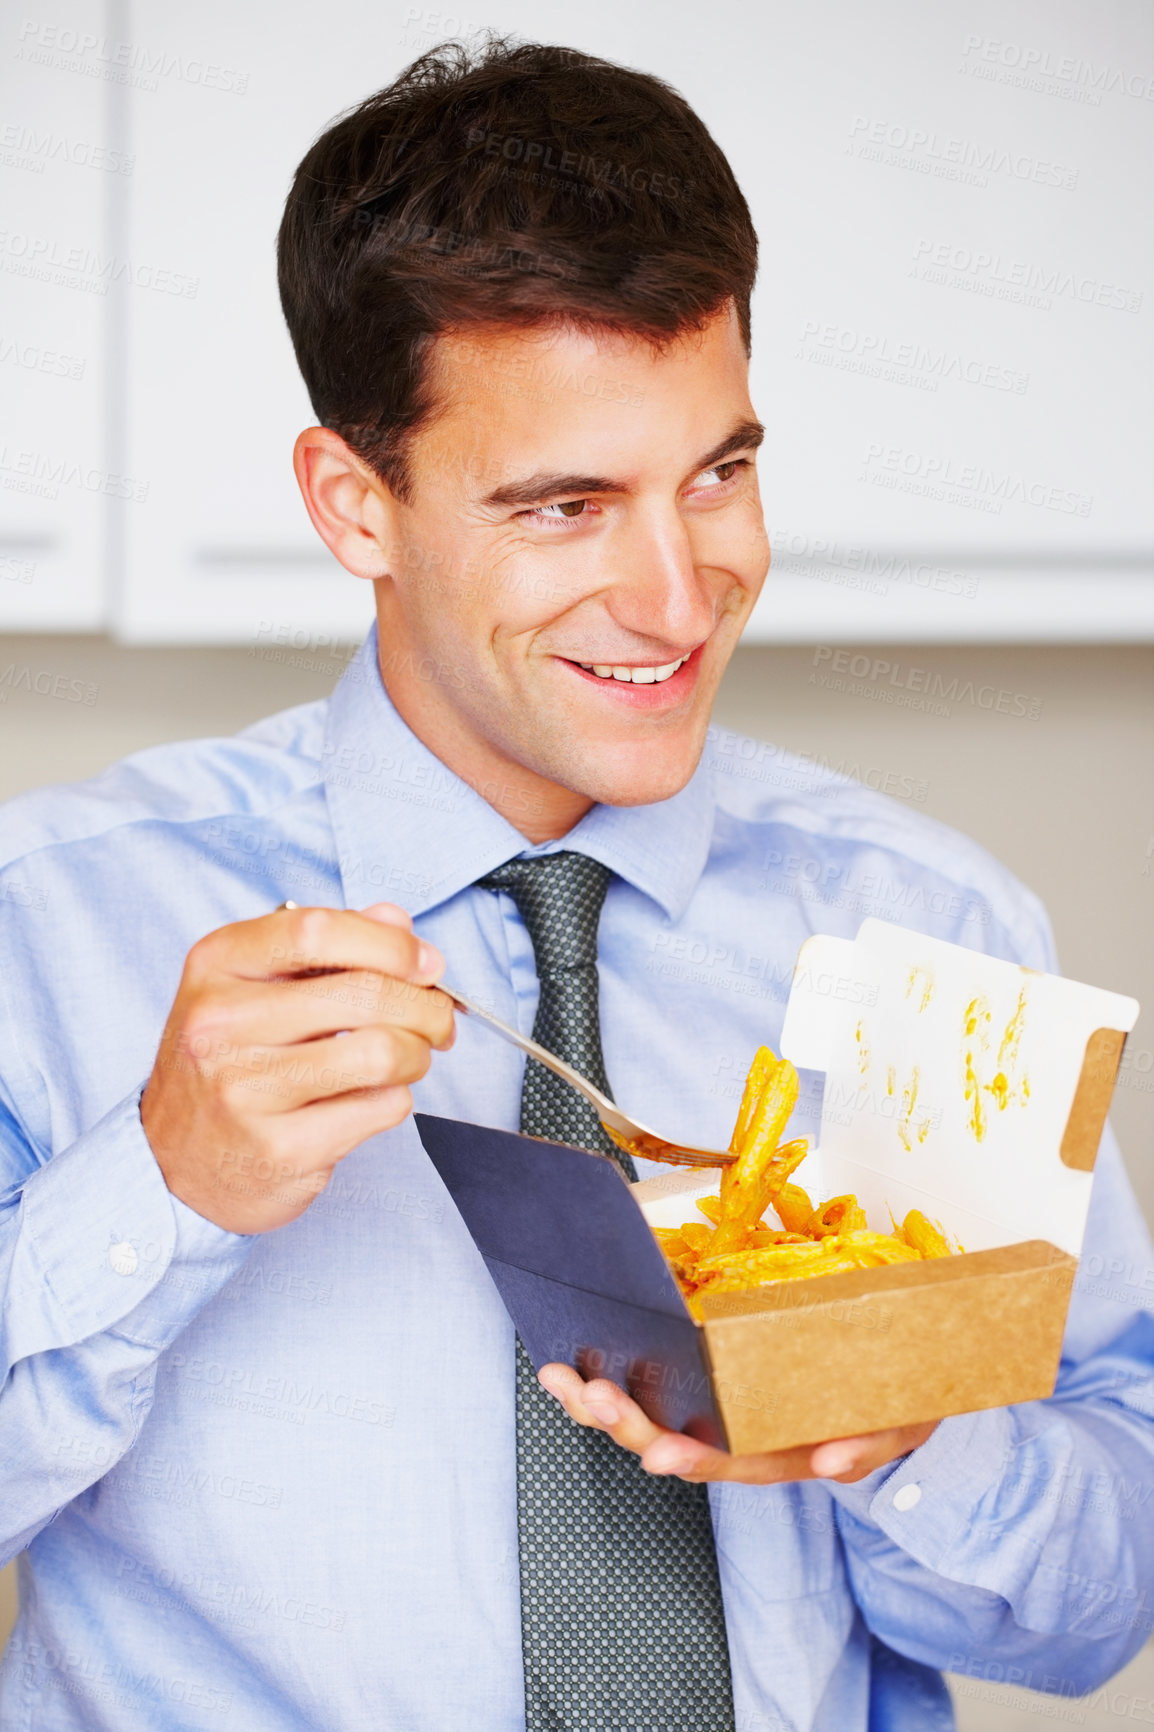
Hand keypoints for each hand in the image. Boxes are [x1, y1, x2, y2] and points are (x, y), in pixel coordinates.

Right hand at [141, 902, 454, 1232]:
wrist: (171, 1165)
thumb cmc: (224, 1066)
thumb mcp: (252, 987)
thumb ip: (325, 947)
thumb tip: (397, 922)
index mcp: (217, 965)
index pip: (317, 930)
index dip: (390, 943)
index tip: (426, 962)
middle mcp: (221, 1023)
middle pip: (364, 993)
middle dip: (426, 1003)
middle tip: (439, 1017)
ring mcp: (246, 1090)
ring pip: (382, 1052)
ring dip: (418, 1053)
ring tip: (411, 1056)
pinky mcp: (280, 1148)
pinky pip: (379, 1108)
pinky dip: (396, 1098)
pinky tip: (372, 1097)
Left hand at [537, 1364, 936, 1483]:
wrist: (898, 1371)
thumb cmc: (894, 1398)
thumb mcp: (900, 1422)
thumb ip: (869, 1445)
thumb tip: (834, 1466)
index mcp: (785, 1452)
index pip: (733, 1463)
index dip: (695, 1459)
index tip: (660, 1455)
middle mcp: (743, 1439)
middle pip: (677, 1444)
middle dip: (628, 1424)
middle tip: (589, 1393)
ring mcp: (722, 1413)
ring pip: (654, 1420)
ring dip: (604, 1406)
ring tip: (563, 1380)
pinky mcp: (711, 1381)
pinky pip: (655, 1388)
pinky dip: (617, 1378)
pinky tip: (578, 1367)